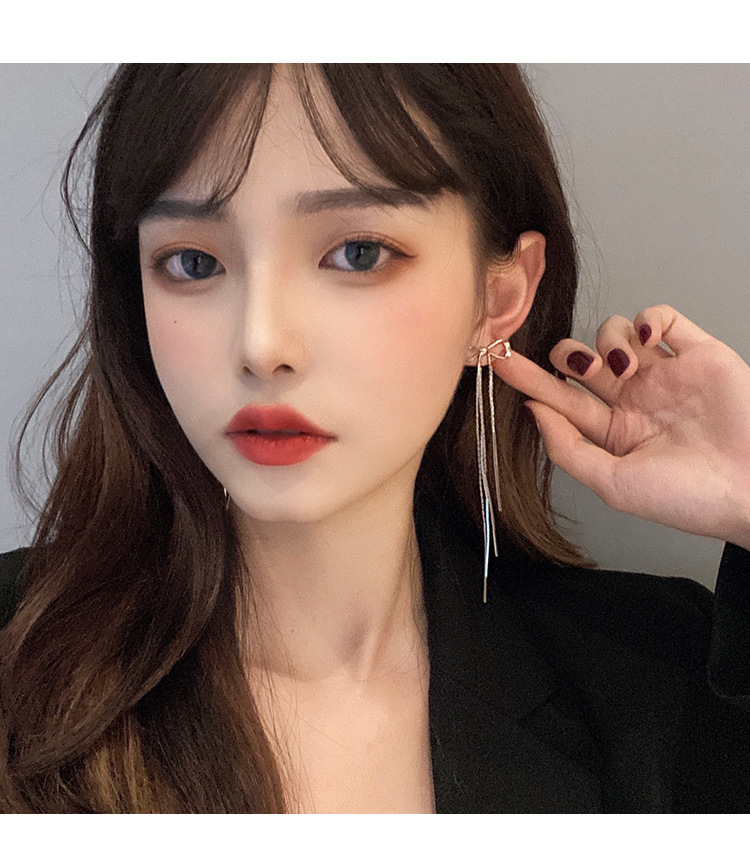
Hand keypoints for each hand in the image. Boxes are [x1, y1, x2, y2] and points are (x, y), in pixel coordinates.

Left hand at [492, 305, 749, 549]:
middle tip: (584, 369)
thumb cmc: (689, 498)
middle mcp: (635, 399)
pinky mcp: (698, 353)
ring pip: (615, 332)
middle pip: (581, 359)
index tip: (499, 360)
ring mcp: (666, 374)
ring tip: (625, 366)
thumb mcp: (613, 483)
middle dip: (569, 355)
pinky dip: (647, 318)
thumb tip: (532, 410)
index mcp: (613, 431)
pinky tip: (646, 339)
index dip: (529, 378)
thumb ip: (568, 448)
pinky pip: (663, 317)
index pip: (560, 397)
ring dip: (608, 339)